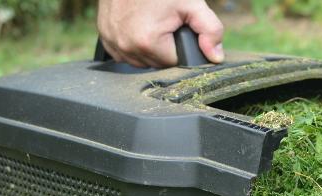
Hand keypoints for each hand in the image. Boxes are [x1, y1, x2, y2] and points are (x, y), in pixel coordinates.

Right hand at [97, 0, 224, 67]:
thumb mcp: (192, 4)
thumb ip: (210, 31)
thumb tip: (216, 57)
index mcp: (148, 42)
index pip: (173, 63)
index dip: (180, 47)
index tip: (178, 29)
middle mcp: (126, 46)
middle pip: (156, 64)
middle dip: (165, 48)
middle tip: (166, 23)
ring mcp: (112, 42)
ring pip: (140, 60)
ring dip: (149, 48)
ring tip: (153, 24)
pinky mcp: (105, 37)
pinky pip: (124, 53)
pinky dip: (133, 44)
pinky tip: (139, 27)